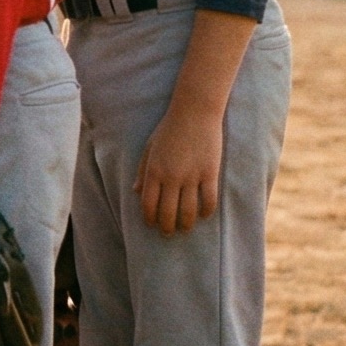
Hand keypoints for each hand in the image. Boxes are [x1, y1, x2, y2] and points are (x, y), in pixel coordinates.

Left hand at [137, 105, 224, 233]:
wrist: (194, 111)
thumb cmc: (169, 129)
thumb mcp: (149, 148)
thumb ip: (143, 171)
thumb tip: (136, 192)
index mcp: (153, 171)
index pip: (148, 205)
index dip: (150, 219)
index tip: (152, 225)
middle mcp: (171, 177)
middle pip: (168, 213)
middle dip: (167, 228)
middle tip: (168, 233)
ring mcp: (191, 176)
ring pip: (188, 211)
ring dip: (186, 224)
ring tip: (185, 228)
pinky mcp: (210, 173)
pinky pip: (209, 200)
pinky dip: (206, 212)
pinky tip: (204, 215)